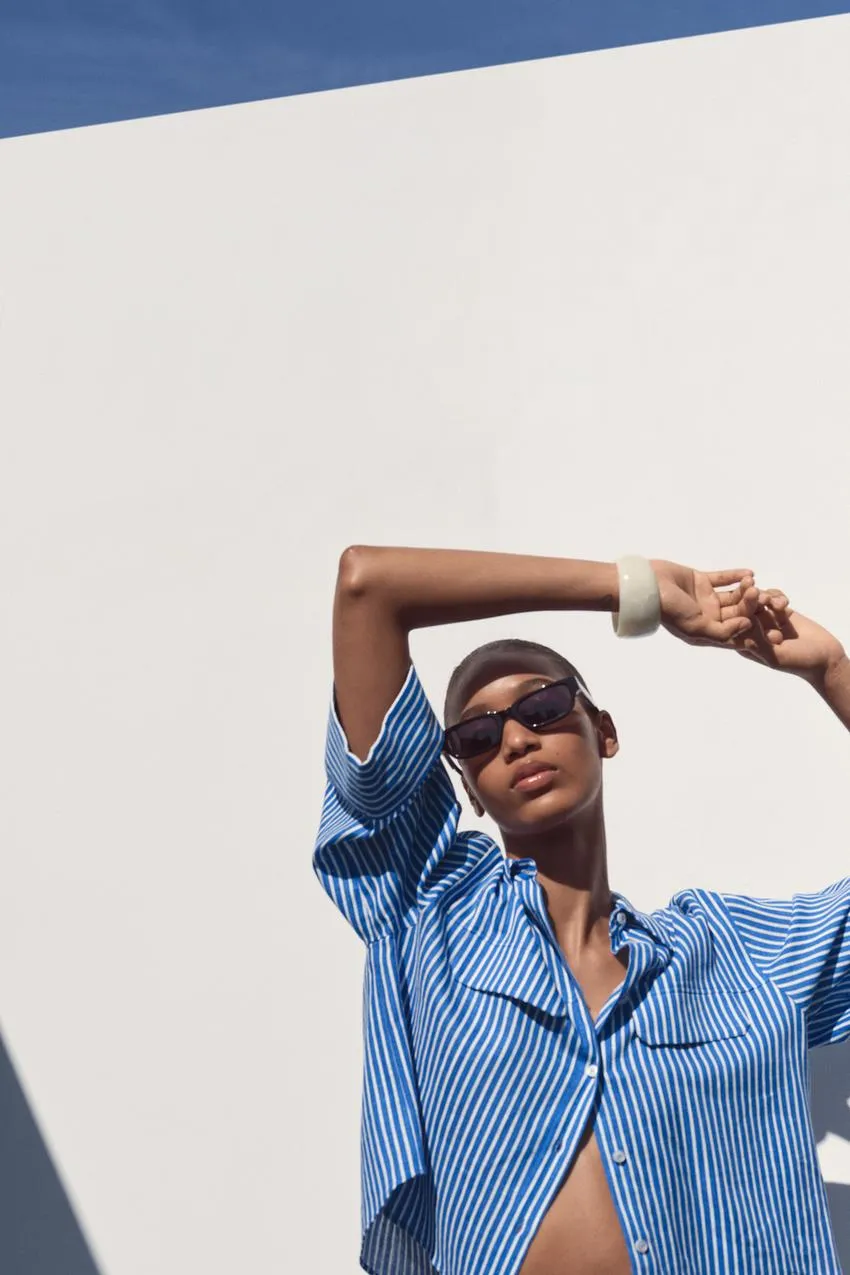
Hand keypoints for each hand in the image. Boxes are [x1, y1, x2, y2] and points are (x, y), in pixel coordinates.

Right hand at [650, 560, 757, 647]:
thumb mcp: (697, 628)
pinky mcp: (701, 581)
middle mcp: (708, 617)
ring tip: (751, 582)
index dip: (753, 630)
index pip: (735, 632)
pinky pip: (723, 578)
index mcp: (707, 631)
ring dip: (744, 589)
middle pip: (736, 611)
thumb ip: (723, 632)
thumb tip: (747, 626)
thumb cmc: (670, 611)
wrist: (648, 586)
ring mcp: (705, 598)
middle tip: (758, 593)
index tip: (770, 626)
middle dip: (749, 604)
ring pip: (732, 595)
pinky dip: (735, 575)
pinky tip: (749, 572)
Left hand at [730, 586, 846, 683]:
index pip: (738, 626)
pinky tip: (785, 603)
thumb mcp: (777, 657)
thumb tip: (741, 627)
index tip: (744, 601)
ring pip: (758, 601)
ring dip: (765, 597)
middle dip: (749, 599)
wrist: (825, 656)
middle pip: (746, 610)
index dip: (740, 611)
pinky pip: (772, 597)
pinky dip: (777, 597)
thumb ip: (759, 643)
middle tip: (753, 588)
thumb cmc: (800, 661)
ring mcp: (765, 620)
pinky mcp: (779, 612)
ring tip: (777, 602)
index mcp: (745, 645)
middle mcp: (752, 631)